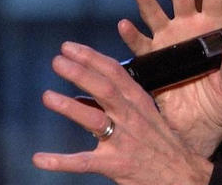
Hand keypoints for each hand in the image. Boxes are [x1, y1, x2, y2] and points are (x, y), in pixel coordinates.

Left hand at [32, 42, 213, 183]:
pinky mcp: (115, 165)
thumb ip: (117, 103)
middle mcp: (131, 118)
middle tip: (57, 60)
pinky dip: (61, 161)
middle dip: (80, 72)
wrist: (182, 174)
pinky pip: (85, 162)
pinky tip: (39, 158)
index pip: (115, 73)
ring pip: (95, 120)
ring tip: (47, 96)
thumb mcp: (146, 115)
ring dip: (70, 108)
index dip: (91, 58)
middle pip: (105, 89)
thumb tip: (80, 96)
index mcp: (139, 102)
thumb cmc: (162, 143)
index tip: (69, 48)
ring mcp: (123, 141)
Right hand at [117, 0, 221, 156]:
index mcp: (214, 31)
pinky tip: (125, 25)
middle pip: (183, 0)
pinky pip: (140, 45)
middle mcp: (189, 31)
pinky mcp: (152, 62)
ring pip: (155, 15)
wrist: (197, 131)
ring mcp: (168, 43)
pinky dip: (131, 35)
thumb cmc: (220, 108)